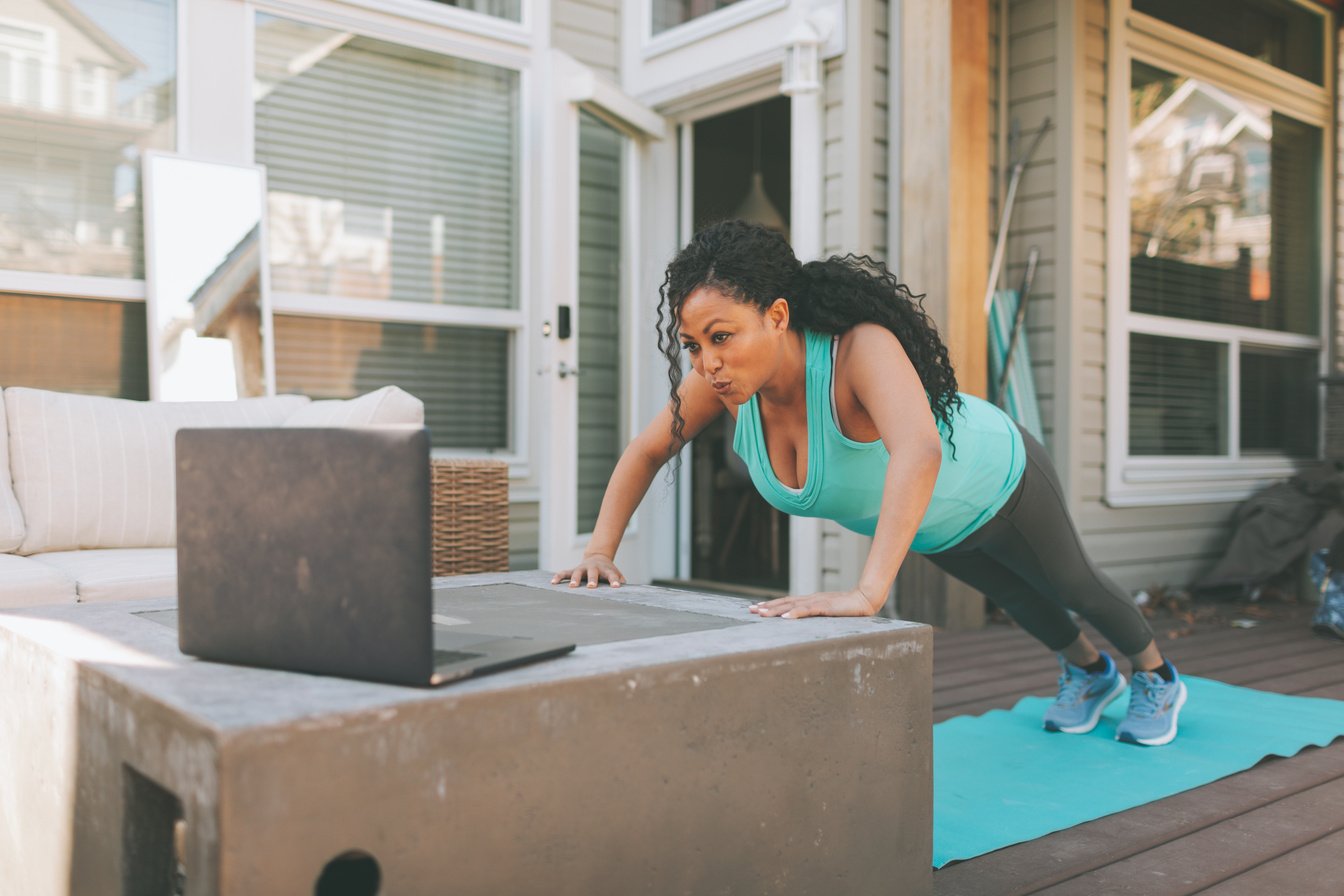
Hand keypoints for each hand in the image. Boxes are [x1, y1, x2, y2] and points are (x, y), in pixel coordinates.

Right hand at [551, 554, 624, 588]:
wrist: (598, 557)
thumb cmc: (607, 570)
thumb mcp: (615, 573)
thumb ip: (620, 579)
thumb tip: (625, 587)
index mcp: (605, 570)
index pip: (611, 575)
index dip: (614, 580)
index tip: (616, 587)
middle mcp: (593, 568)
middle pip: (592, 573)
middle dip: (592, 580)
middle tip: (591, 587)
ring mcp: (582, 568)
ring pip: (577, 572)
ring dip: (575, 579)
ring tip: (572, 586)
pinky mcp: (573, 570)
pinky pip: (564, 573)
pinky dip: (558, 576)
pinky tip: (553, 582)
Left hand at [749, 588, 881, 618]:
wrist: (865, 600)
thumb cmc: (848, 608)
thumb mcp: (828, 612)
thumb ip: (817, 614)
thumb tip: (804, 620)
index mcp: (810, 600)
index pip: (786, 602)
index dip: (771, 604)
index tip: (757, 607)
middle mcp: (810, 599)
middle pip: (784, 602)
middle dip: (767, 607)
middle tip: (751, 610)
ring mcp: (816, 602)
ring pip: (791, 605)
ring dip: (775, 610)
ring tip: (761, 614)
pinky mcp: (825, 607)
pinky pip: (807, 610)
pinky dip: (794, 614)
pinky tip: (784, 618)